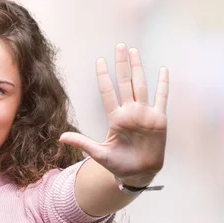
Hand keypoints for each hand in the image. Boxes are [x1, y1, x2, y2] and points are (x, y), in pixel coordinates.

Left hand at [59, 43, 168, 186]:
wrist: (138, 174)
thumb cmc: (118, 165)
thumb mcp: (99, 154)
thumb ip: (82, 143)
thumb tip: (60, 138)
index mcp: (115, 119)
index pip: (108, 93)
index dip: (104, 77)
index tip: (100, 61)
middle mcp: (130, 112)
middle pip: (124, 83)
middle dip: (122, 65)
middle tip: (119, 46)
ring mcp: (144, 114)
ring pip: (141, 86)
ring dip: (138, 69)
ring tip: (134, 52)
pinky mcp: (159, 119)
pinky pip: (161, 98)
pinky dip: (163, 84)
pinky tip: (163, 70)